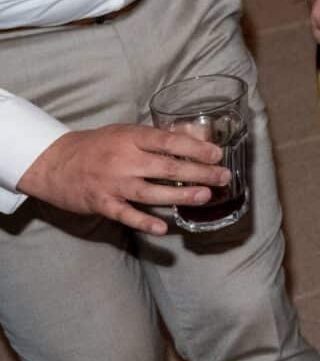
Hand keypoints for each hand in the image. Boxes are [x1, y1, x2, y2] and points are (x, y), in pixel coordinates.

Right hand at [17, 124, 229, 234]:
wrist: (54, 163)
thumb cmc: (98, 146)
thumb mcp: (127, 132)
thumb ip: (160, 135)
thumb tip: (197, 133)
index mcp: (131, 138)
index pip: (168, 141)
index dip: (194, 147)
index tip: (217, 154)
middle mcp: (123, 160)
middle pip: (166, 167)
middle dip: (198, 173)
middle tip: (223, 177)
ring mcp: (112, 184)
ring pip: (150, 192)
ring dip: (180, 196)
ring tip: (205, 196)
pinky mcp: (102, 203)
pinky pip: (126, 215)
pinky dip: (144, 222)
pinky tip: (162, 228)